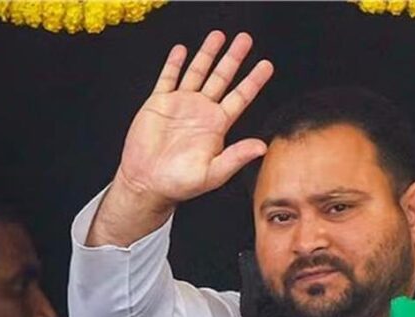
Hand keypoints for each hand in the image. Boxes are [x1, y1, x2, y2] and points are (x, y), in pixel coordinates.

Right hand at [119, 30, 272, 205]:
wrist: (147, 183)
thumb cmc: (180, 183)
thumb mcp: (213, 173)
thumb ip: (237, 157)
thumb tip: (262, 147)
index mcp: (217, 126)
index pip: (240, 97)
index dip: (254, 80)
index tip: (266, 65)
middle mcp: (201, 111)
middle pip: (222, 78)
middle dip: (233, 58)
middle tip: (245, 40)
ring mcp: (181, 105)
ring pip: (197, 72)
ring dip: (207, 54)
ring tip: (218, 36)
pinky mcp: (159, 103)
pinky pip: (168, 78)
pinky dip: (175, 63)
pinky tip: (181, 50)